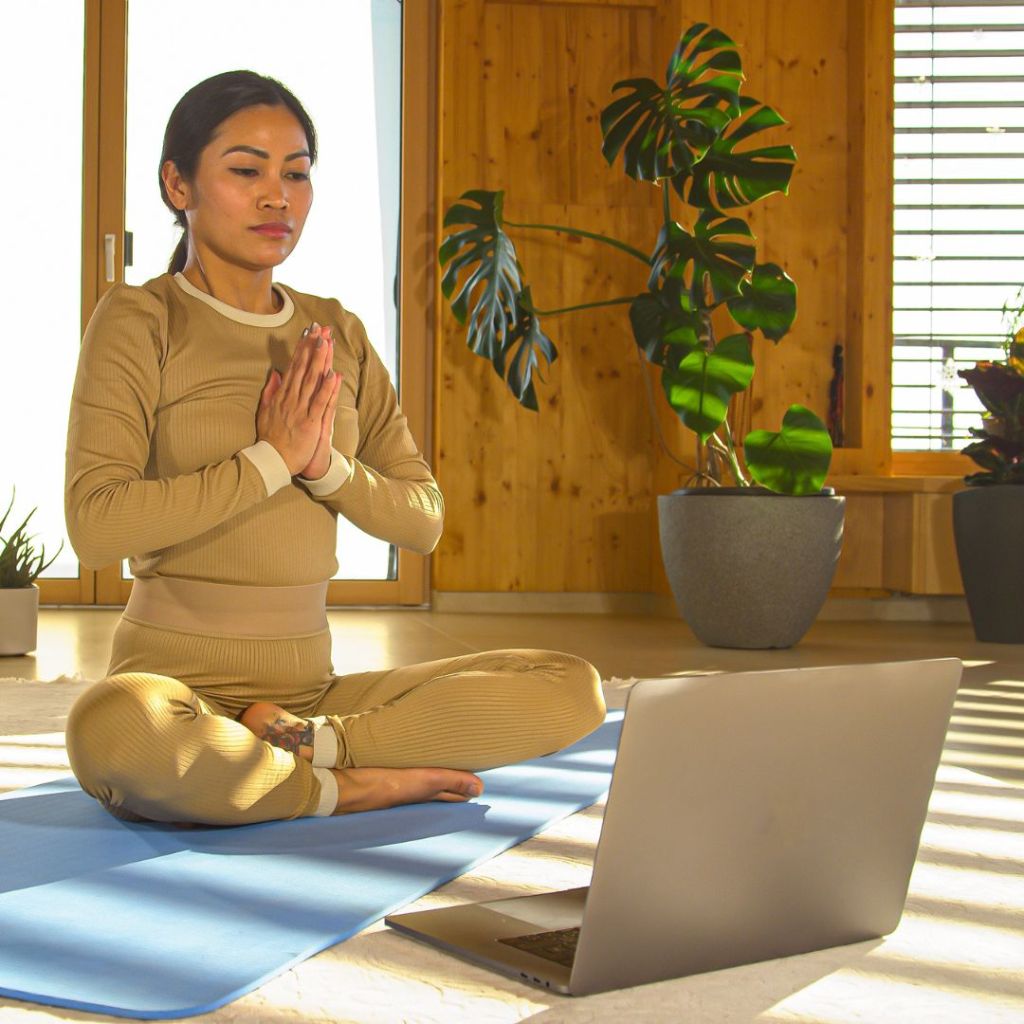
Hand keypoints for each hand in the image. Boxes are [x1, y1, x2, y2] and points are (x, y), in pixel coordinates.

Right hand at [256, 322, 339, 475]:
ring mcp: (300, 410)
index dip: (302, 349)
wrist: (271, 461)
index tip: (309, 332)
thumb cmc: (270, 439)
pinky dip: (326, 389)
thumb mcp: (265, 411)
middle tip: (321, 329)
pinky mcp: (310, 423)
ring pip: (312, 381)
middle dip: (312, 348)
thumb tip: (276, 373)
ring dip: (320, 361)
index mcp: (282, 396)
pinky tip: (333, 374)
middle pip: (303, 369)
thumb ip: (270, 391)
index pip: (294, 367)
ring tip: (326, 342)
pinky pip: (319, 403)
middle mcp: (291, 399)